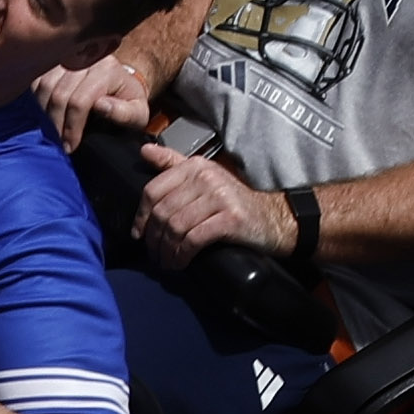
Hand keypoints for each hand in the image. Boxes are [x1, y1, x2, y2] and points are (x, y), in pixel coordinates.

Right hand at [34, 49, 158, 150]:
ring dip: (45, 113)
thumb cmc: (129, 102)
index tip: (70, 146)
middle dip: (56, 124)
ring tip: (54, 129)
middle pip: (59, 94)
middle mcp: (86, 58)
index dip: (72, 126)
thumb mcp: (138, 113)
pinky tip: (48, 113)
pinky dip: (38, 100)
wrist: (120, 82)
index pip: (80, 101)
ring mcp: (68, 57)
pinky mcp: (55, 60)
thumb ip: (124, 113)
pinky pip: (37, 81)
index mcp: (108, 70)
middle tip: (60, 142)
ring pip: (45, 87)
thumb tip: (101, 106)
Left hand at [132, 145, 291, 268]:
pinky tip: (180, 262)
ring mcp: (220, 197)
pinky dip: (182, 254)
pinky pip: (194, 239)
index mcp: (195, 166)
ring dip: (166, 250)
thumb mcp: (204, 177)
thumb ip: (173, 163)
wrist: (274, 218)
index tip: (139, 234)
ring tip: (166, 261)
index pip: (153, 190)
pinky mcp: (231, 219)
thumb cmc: (233, 202)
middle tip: (154, 253)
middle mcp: (206, 177)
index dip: (141, 216)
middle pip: (163, 212)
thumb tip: (144, 150)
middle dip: (154, 238)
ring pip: (176, 227)